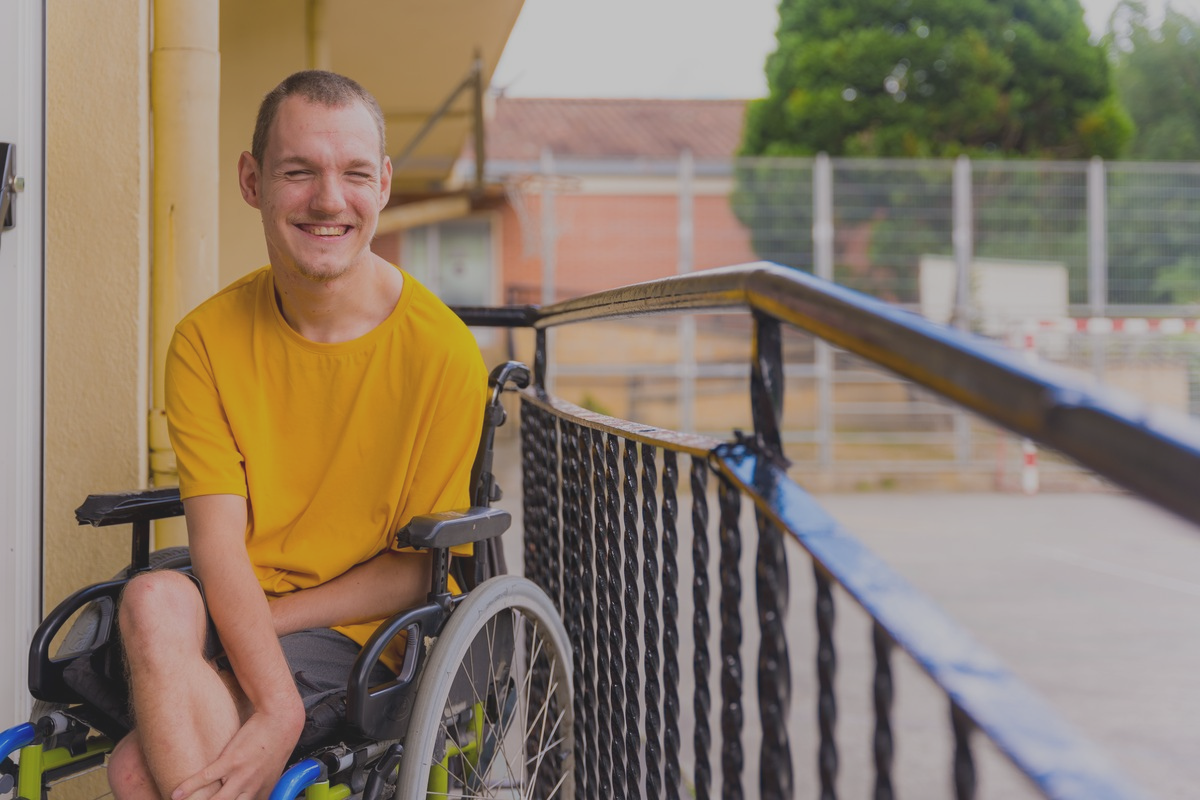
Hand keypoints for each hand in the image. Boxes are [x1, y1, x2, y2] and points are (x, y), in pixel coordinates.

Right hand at [171, 706, 303, 799]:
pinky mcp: (231, 760)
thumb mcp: (272, 771)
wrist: (280, 720)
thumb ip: (260, 786)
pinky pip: (206, 777)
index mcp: (262, 792)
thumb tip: (249, 794)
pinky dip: (189, 786)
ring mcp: (240, 775)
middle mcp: (251, 788)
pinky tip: (176, 794)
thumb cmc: (276, 744)